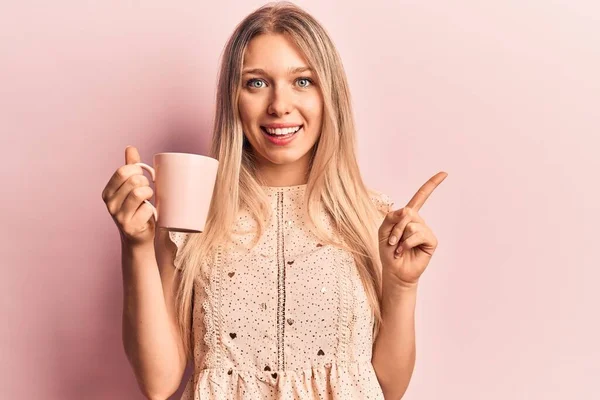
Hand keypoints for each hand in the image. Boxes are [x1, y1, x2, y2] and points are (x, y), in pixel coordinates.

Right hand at [101, 146, 155, 246]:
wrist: (139, 238)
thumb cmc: (137, 209)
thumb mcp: (131, 187)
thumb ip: (131, 167)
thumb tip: (130, 147)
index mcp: (108, 192)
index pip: (122, 171)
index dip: (138, 171)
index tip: (142, 178)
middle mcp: (109, 203)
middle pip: (134, 180)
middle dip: (146, 183)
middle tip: (147, 192)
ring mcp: (118, 216)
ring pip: (140, 193)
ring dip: (150, 195)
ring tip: (148, 201)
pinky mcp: (130, 226)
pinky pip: (147, 209)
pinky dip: (152, 211)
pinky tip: (149, 215)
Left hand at [378, 171, 447, 288]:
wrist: (394, 270)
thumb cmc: (388, 251)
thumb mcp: (383, 230)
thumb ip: (391, 216)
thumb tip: (407, 211)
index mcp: (408, 216)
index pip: (421, 197)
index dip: (432, 184)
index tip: (444, 173)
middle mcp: (419, 221)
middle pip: (408, 212)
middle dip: (395, 227)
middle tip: (392, 241)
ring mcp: (426, 231)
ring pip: (411, 224)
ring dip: (399, 237)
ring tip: (398, 248)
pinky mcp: (431, 241)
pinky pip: (417, 234)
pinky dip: (406, 243)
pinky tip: (404, 251)